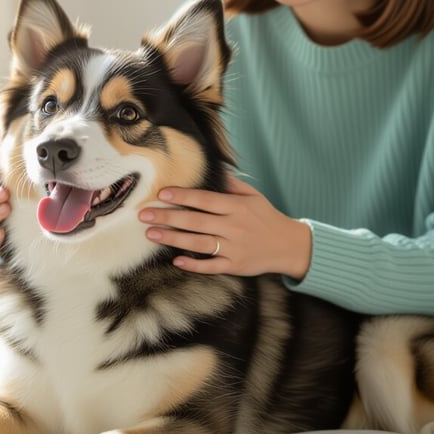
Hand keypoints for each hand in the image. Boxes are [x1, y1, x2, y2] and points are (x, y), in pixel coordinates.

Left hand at [138, 177, 311, 278]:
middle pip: (195, 222)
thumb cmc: (267, 218)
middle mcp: (234, 227)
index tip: (162, 194)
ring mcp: (234, 248)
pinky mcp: (235, 266)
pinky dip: (194, 264)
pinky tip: (175, 260)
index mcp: (237, 207)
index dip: (183, 197)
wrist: (290, 246)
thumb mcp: (254, 196)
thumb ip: (232, 184)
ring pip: (198, 243)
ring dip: (173, 239)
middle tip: (144, 215)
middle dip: (167, 218)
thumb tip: (213, 167)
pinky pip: (211, 266)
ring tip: (151, 234)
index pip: (205, 200)